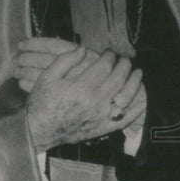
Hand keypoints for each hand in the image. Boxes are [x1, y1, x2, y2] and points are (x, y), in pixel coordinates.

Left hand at [14, 37, 94, 92]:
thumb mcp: (91, 61)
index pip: (52, 45)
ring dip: (23, 71)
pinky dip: (27, 85)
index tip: (21, 44)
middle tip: (16, 58)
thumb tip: (54, 38)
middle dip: (25, 58)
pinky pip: (39, 90)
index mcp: (80, 55)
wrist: (109, 101)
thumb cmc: (96, 78)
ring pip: (38, 74)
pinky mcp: (60, 97)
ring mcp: (66, 84)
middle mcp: (73, 68)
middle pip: (42, 59)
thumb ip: (73, 51)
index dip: (34, 43)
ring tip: (16, 70)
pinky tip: (22, 83)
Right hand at [18, 38, 143, 149]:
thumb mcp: (47, 77)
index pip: (104, 66)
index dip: (110, 56)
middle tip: (124, 59)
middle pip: (118, 78)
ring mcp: (101, 117)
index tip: (109, 52)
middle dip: (124, 65)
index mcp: (81, 87)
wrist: (37, 132)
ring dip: (135, 82)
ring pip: (126, 96)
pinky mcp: (102, 129)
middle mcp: (95, 102)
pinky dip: (136, 110)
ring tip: (138, 73)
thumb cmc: (41, 103)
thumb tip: (83, 48)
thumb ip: (66, 60)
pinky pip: (125, 119)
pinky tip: (142, 100)